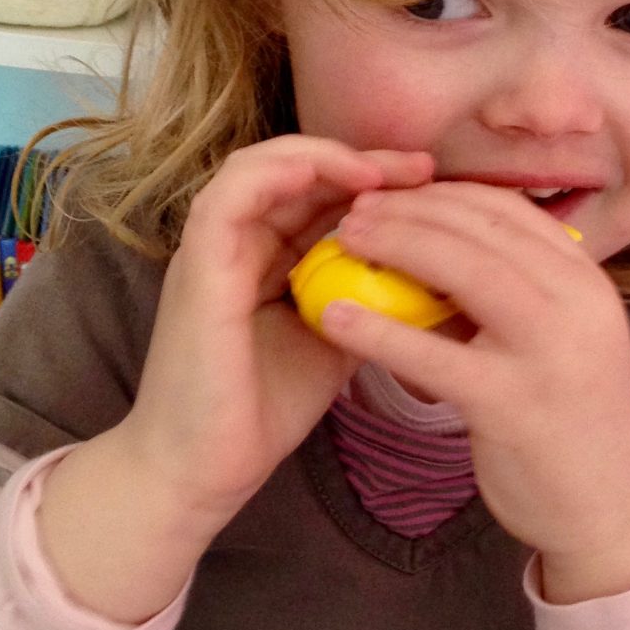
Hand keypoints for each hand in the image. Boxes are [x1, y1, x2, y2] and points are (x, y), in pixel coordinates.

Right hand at [113, 136, 435, 543]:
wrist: (202, 470)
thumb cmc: (262, 412)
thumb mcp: (334, 340)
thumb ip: (365, 300)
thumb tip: (424, 273)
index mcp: (263, 257)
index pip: (316, 195)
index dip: (371, 180)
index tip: (431, 186)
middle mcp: (234, 244)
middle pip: (295, 171)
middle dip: (361, 161)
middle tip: (423, 166)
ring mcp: (211, 251)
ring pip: (257, 168)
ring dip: (321, 158)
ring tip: (379, 171)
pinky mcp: (198, 268)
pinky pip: (229, 199)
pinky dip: (275, 176)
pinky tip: (325, 177)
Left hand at [320, 181, 629, 586]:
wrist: (609, 514)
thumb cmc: (570, 425)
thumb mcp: (555, 343)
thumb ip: (510, 297)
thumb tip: (431, 252)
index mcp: (587, 282)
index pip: (509, 212)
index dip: (444, 193)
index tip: (394, 193)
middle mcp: (578, 304)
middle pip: (482, 229)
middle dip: (410, 209)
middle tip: (354, 209)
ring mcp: (551, 351)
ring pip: (463, 270)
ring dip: (394, 244)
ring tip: (341, 241)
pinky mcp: (514, 403)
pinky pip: (433, 354)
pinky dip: (377, 328)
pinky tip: (332, 317)